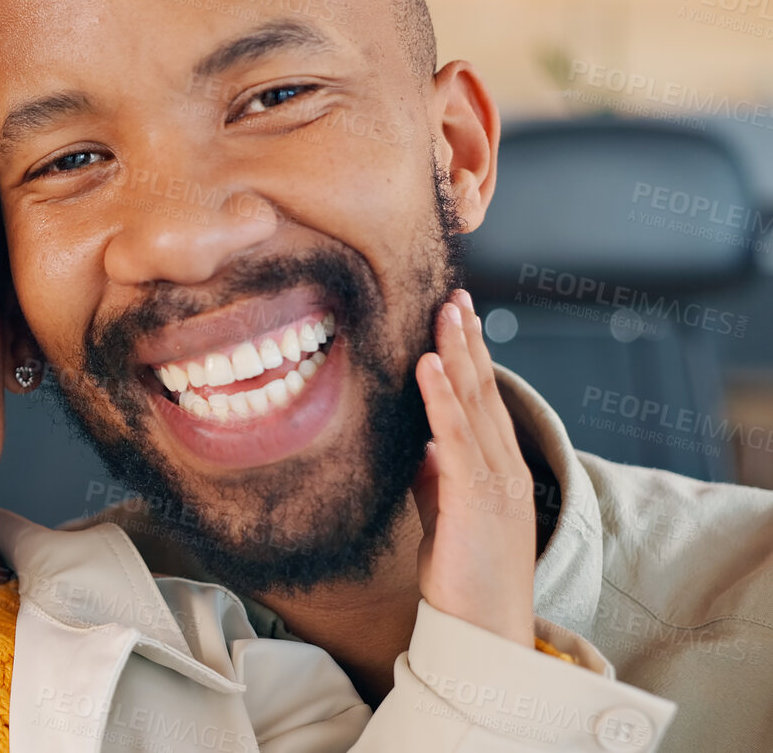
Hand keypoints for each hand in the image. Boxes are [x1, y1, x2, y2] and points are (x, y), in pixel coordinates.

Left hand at [410, 289, 535, 647]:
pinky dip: (442, 398)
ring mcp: (496, 482)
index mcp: (496, 470)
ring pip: (475, 404)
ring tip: (445, 311)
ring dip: (458, 353)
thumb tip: (421, 444)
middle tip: (454, 294)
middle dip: (467, 340)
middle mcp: (503, 468)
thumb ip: (435, 478)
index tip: (455, 314)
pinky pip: (457, 438)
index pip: (483, 401)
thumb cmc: (462, 576)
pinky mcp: (478, 500)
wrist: (482, 630)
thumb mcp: (443, 515)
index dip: (469, 356)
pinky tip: (428, 364)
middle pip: (484, 391)